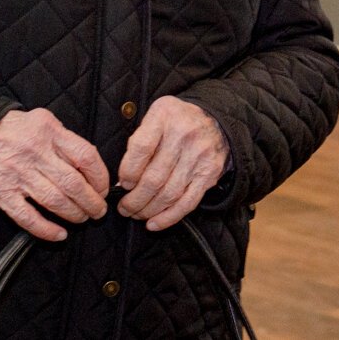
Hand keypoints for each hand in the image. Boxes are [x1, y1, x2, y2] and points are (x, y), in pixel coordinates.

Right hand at [0, 108, 109, 241]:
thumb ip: (65, 137)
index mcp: (49, 133)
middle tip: (99, 210)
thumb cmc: (12, 128)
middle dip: (92, 201)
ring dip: (74, 214)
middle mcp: (35, 154)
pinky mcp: (2, 194)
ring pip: (55, 201)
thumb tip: (90, 162)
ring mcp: (18, 175)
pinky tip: (59, 235)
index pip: (85, 156)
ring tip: (83, 218)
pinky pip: (27, 217)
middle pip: (73, 183)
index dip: (100, 176)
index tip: (104, 187)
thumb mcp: (42, 119)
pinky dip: (46, 230)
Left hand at [116, 97, 229, 231]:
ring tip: (136, 214)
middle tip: (124, 208)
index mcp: (165, 116)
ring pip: (169, 194)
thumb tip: (124, 181)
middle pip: (154, 178)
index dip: (128, 172)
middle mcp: (184, 135)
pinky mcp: (209, 174)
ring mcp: (199, 156)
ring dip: (148, 210)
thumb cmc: (176, 121)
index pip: (141, 149)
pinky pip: (187, 202)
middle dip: (134, 199)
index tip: (123, 184)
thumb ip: (138, 142)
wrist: (215, 120)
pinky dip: (168, 217)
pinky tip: (154, 223)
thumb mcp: (155, 116)